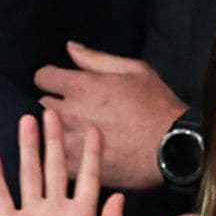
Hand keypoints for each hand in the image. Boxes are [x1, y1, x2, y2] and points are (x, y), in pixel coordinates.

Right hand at [0, 111, 125, 215]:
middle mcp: (57, 211)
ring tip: (27, 120)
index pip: (87, 177)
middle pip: (56, 167)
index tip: (95, 128)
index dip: (91, 153)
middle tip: (54, 112)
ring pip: (30, 173)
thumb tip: (116, 195)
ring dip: (28, 148)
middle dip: (56, 140)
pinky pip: (2, 196)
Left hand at [35, 42, 185, 191]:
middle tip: (72, 109)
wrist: (173, 148)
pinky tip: (77, 153)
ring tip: (74, 132)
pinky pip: (56, 158)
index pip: (43, 77)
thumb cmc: (156, 105)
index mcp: (80, 86)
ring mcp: (70, 142)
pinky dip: (64, 154)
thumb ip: (96, 58)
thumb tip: (70, 47)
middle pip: (42, 104)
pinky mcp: (76, 168)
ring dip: (57, 130)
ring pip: (47, 133)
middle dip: (54, 103)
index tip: (60, 83)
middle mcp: (69, 113)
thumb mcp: (133, 70)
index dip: (51, 78)